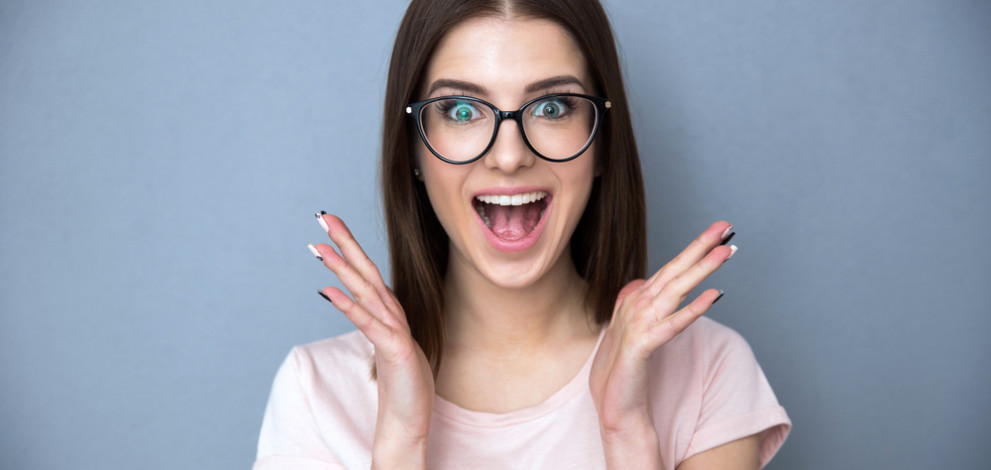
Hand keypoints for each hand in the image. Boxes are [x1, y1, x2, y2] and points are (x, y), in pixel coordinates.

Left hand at [310, 213, 432, 468]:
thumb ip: (375, 323)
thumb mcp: (387, 346)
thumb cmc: (401, 385)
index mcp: (388, 313)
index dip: (349, 247)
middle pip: (367, 271)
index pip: (367, 272)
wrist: (410, 420)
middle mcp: (392, 316)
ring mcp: (395, 331)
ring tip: (319, 247)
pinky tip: (327, 291)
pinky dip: (348, 306)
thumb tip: (358, 305)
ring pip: (367, 291)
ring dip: (343, 267)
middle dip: (345, 242)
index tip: (329, 226)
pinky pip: (369, 324)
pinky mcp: (396, 350)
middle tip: (322, 217)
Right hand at [588, 221, 735, 467]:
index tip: (719, 232)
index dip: (694, 249)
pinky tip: (714, 297)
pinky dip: (693, 309)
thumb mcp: (633, 330)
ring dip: (701, 269)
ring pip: (675, 290)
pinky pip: (673, 325)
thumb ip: (638, 304)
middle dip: (700, 246)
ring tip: (725, 252)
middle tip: (725, 227)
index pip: (671, 268)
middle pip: (674, 270)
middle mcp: (636, 305)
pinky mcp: (642, 346)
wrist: (615, 404)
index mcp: (637, 300)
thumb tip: (644, 282)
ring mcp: (638, 324)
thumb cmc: (626, 369)